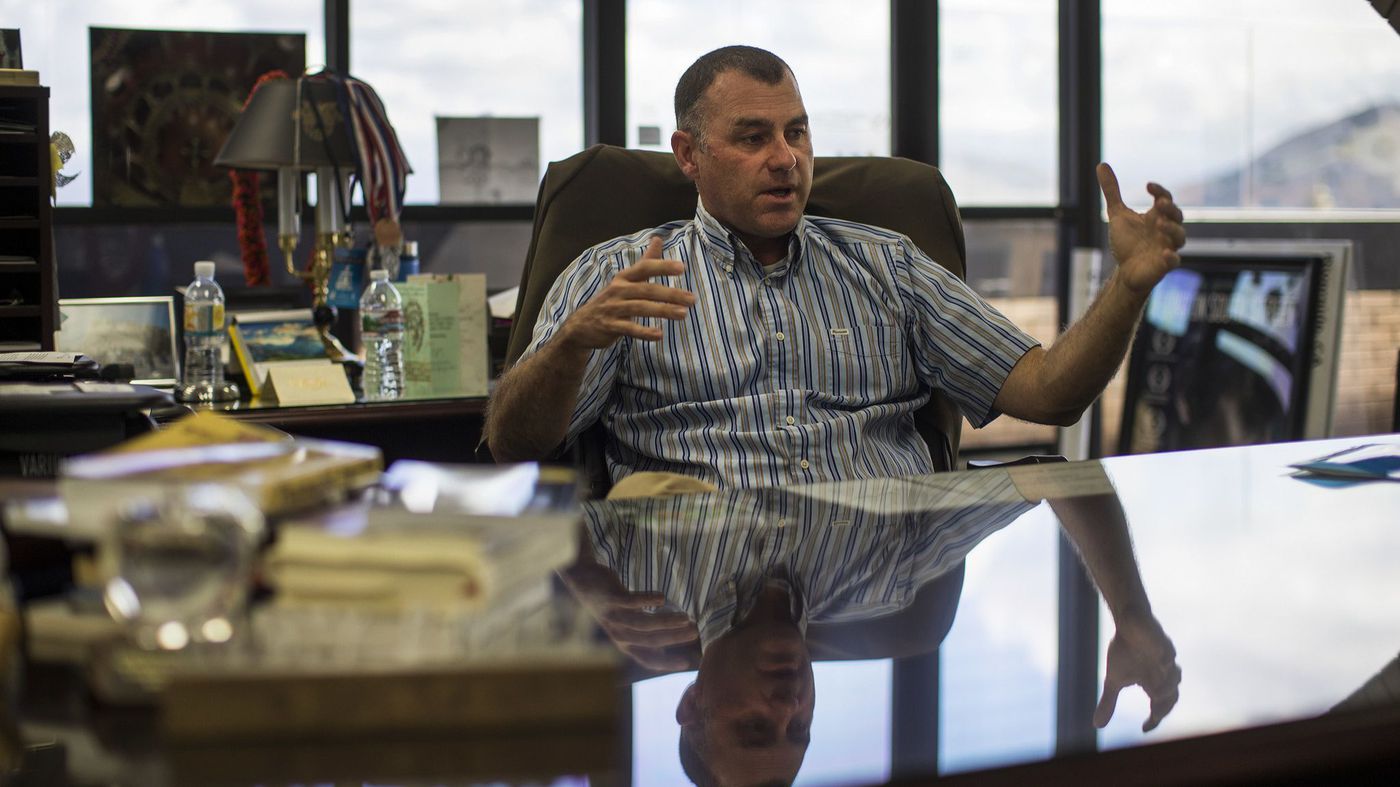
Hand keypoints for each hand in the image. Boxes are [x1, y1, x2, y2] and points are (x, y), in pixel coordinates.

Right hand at [557, 236, 694, 351]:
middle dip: (670, 294)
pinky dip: (644, 332)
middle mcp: (618, 290)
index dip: (662, 266)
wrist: (581, 326)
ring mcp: (613, 309)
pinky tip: (659, 335)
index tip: (682, 267)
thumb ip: (645, 262)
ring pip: (640, 308)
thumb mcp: (626, 280)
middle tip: (692, 299)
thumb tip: (658, 239)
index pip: (644, 267)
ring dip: (662, 311)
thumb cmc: (612, 300)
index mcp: (624, 278)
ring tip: (683, 314)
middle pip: (646, 290)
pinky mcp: (610, 326)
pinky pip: (629, 329)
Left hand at [559, 562, 699, 670]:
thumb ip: (644, 631)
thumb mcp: (625, 622)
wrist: (580, 580)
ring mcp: (613, 617)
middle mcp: (618, 634)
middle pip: (649, 641)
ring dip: (666, 622)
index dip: (666, 662)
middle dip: (673, 638)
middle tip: (694, 631)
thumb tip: (667, 641)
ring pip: (643, 624)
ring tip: (685, 617)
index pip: (646, 658)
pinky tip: (662, 598)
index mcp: (623, 642)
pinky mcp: (611, 599)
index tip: (687, 662)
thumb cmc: (608, 602)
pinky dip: (647, 600)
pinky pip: (631, 602)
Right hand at [1094, 612, 1181, 731]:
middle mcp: (1163, 674)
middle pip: (1172, 695)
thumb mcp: (1113, 680)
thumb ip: (1108, 702)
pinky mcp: (1162, 643)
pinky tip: (1161, 665)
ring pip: (1175, 675)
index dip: (1155, 719)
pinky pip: (1168, 653)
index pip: (1161, 707)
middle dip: (1164, 706)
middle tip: (1154, 715)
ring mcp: (1165, 658)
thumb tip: (1096, 725)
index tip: (1144, 729)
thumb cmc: (1124, 651)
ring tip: (1155, 695)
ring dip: (1167, 686)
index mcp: (1154, 684)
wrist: (1128, 624)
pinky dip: (1166, 660)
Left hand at [1097, 162, 1186, 295]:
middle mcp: (1166, 230)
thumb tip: (1101, 164)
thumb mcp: (1118, 214)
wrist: (1126, 270)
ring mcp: (1168, 247)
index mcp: (1157, 216)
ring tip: (1160, 224)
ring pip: (1179, 237)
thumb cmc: (1127, 242)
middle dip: (1171, 209)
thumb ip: (1112, 191)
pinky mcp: (1165, 265)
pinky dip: (1172, 257)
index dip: (1160, 191)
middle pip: (1177, 216)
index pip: (1165, 199)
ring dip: (1172, 229)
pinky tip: (1166, 254)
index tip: (1148, 186)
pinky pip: (1174, 261)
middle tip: (1160, 203)